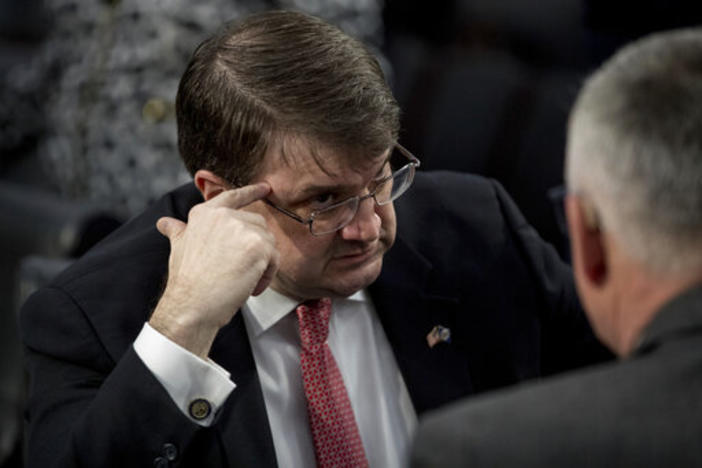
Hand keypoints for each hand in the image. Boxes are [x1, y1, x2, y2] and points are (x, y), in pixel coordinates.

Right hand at [149, 183, 278, 357]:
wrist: (191, 304)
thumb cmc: (186, 282)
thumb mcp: (179, 247)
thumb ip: (178, 231)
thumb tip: (165, 223)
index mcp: (205, 213)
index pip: (232, 196)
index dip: (251, 191)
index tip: (265, 187)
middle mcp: (224, 215)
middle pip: (257, 224)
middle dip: (255, 248)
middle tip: (241, 271)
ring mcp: (242, 228)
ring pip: (268, 242)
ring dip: (262, 264)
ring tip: (244, 282)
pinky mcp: (258, 245)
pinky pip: (274, 258)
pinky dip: (267, 275)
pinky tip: (251, 287)